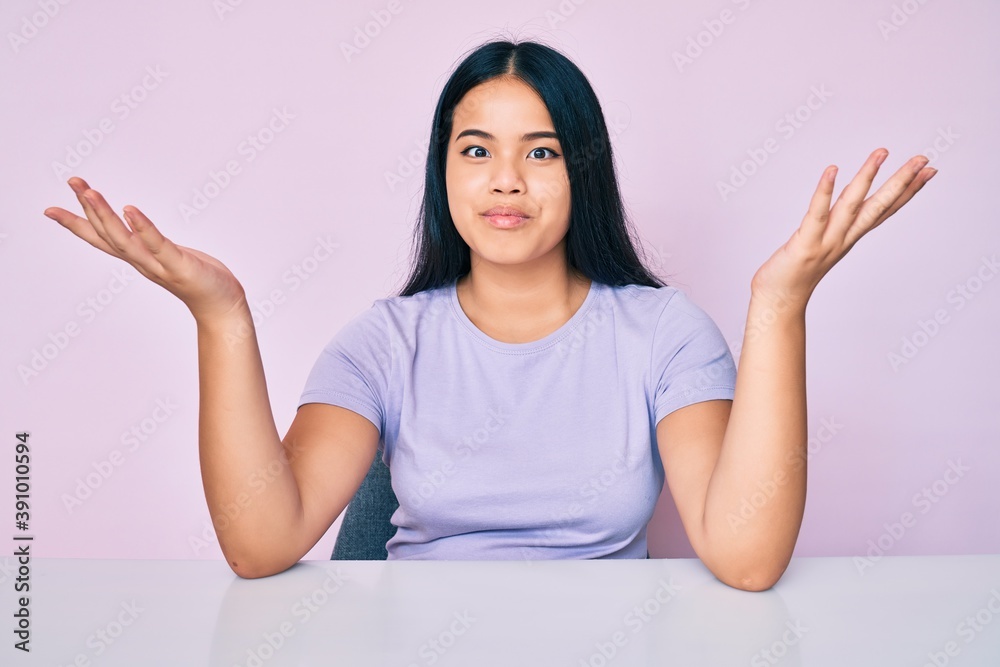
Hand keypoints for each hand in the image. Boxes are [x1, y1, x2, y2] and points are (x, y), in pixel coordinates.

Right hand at [43, 177, 247, 322]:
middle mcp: (142, 262)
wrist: (221, 305)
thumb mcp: (166, 254)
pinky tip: (130, 210)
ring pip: (125, 240)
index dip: (76, 224)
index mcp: (138, 258)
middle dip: (88, 208)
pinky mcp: (180, 266)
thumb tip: (133, 221)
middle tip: (74, 181)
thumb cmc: (197, 277)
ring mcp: (159, 265)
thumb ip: (148, 242)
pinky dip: (143, 228)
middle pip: (107, 234)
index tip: (50, 209)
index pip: (101, 238)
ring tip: (90, 192)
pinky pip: (158, 245)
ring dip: (106, 216)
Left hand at [750, 148, 936, 309]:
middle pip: (879, 206)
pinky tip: (832, 169)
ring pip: (852, 205)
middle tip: (924, 158)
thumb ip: (837, 221)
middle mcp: (844, 239)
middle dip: (902, 182)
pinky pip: (817, 213)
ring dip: (867, 177)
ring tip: (882, 152)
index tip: (929, 171)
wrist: (779, 303)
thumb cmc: (795, 273)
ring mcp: (826, 242)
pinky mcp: (805, 244)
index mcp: (849, 238)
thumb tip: (845, 194)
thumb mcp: (823, 242)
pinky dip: (826, 191)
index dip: (908, 192)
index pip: (885, 211)